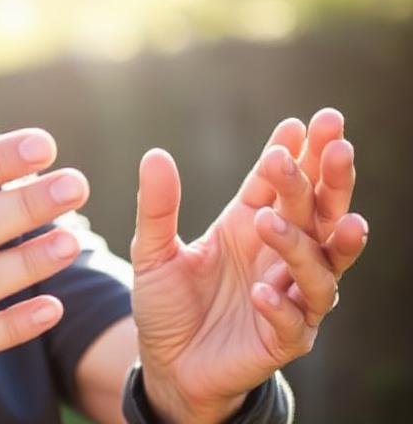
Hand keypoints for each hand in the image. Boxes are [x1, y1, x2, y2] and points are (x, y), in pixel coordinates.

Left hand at [130, 109, 367, 422]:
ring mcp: (290, 298)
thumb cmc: (167, 304)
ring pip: (318, 267)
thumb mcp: (152, 251)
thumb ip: (157, 207)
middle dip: (331, 180)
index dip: (296, 154)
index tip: (305, 123)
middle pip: (319, 214)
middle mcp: (279, 256)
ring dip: (301, 243)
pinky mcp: (283, 340)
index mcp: (251, 225)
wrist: (166, 365)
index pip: (281, 185)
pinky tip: (261, 292)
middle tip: (336, 145)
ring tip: (272, 222)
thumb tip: (154, 154)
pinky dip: (280, 306)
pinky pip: (293, 322)